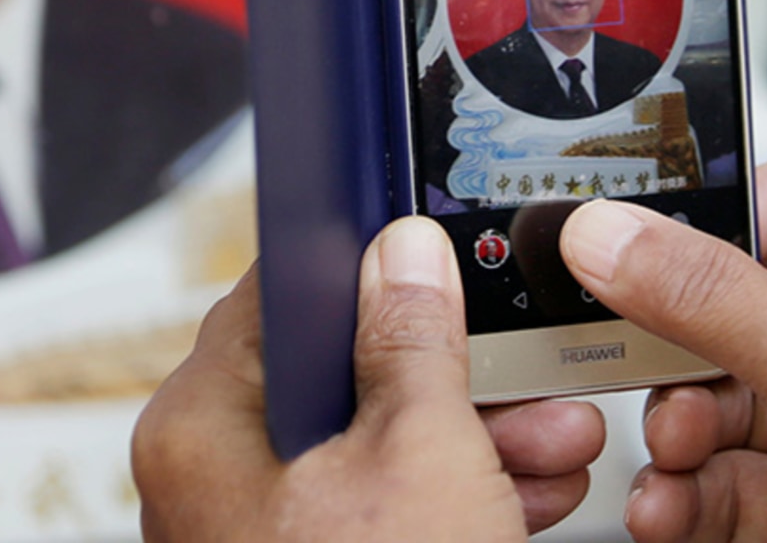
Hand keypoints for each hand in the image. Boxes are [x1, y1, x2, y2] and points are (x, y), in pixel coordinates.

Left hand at [133, 218, 605, 540]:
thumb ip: (415, 339)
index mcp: (206, 426)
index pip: (278, 290)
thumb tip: (404, 254)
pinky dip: (456, 497)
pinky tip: (537, 495)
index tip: (436, 252)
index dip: (368, 263)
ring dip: (478, 437)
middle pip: (341, 374)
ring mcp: (263, 538)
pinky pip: (382, 512)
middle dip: (456, 372)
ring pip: (374, 449)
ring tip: (561, 439)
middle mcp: (217, 479)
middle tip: (525, 362)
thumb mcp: (420, 455)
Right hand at [559, 133, 766, 541]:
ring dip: (691, 421)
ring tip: (672, 445)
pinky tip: (671, 502)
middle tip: (651, 350)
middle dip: (700, 338)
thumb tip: (612, 236)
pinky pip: (753, 472)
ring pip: (753, 392)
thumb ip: (706, 295)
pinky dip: (701, 487)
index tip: (704, 234)